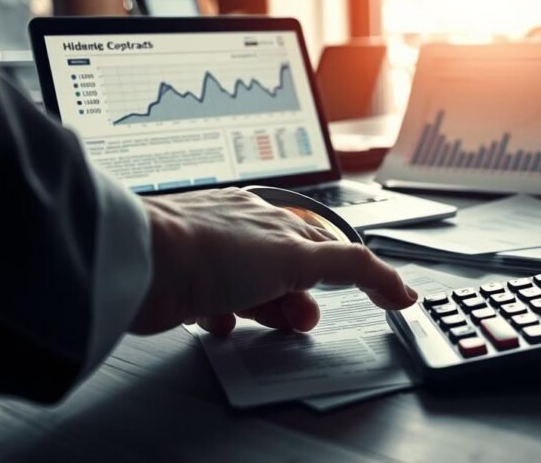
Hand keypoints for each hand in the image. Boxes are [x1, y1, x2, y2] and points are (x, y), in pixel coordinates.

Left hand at [129, 187, 417, 335]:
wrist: (143, 264)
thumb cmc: (213, 251)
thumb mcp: (299, 256)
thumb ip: (351, 268)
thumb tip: (397, 284)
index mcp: (279, 220)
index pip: (331, 247)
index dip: (358, 275)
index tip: (384, 298)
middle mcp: (250, 233)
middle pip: (294, 274)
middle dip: (302, 301)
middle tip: (300, 320)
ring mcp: (219, 257)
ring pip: (259, 292)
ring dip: (266, 311)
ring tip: (258, 321)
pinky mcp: (190, 282)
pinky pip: (219, 304)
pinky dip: (228, 317)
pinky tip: (222, 321)